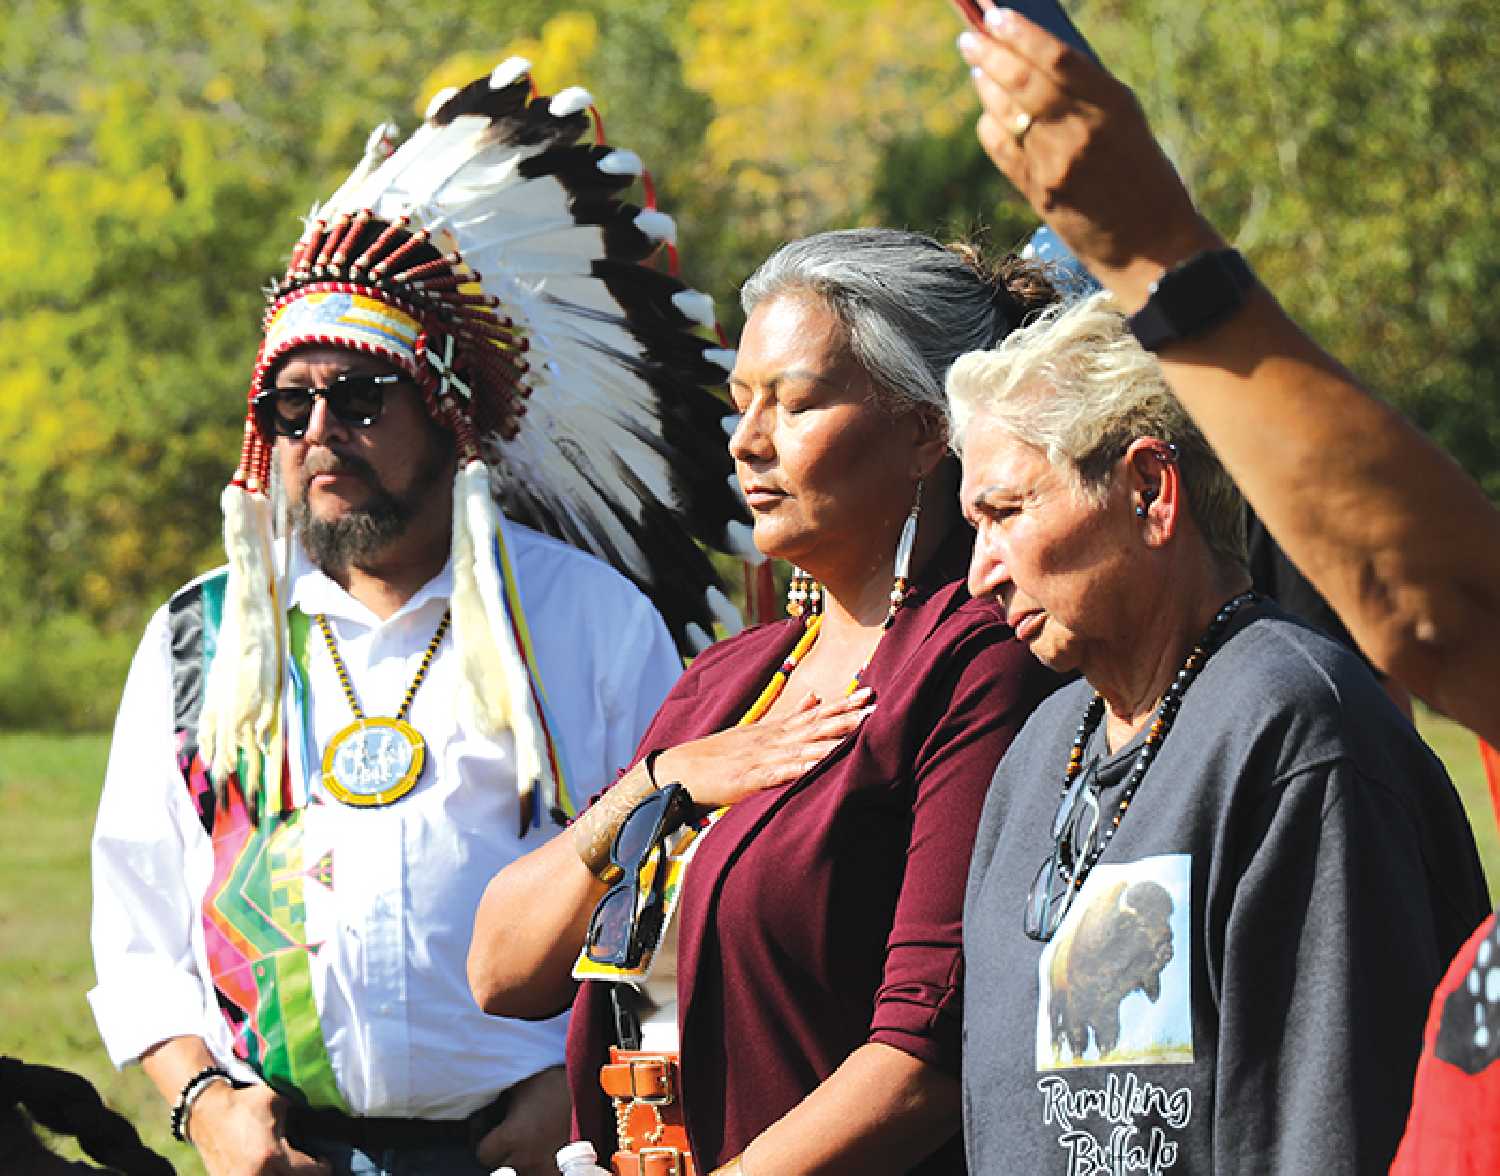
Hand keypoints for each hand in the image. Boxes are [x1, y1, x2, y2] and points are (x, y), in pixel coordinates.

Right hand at [188, 1082, 329, 1175]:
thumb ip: (300, 1114)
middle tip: (309, 1166)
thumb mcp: (278, 1102)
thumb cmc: (244, 1104)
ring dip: (285, 1175)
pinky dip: (268, 1175)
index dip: (322, 1167)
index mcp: (272, 1155)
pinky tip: (271, 1168)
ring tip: (290, 1166)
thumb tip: (320, 1122)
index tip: (324, 1162)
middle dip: (304, 1174)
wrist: (206, 1114)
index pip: (310, 1173)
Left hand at [474, 1065, 570, 1174]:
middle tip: (509, 1142)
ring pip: (520, 1174)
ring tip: (529, 1147)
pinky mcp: (561, 1172)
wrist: (592, 1091)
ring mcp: (545, 1169)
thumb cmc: (556, 1085)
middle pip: (500, 1169)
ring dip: (521, 1164)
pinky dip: (539, 1168)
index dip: (485, 1143)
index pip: (483, 1154)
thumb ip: (499, 1104)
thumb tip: (485, 1110)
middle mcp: (525, 1159)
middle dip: (502, 1155)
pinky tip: (543, 1154)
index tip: (490, 1135)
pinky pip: (541, 1175)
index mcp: (511, 1137)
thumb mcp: (521, 1087)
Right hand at [653, 687, 874, 808]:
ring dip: (833, 737)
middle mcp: (770, 739)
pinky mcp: (750, 778)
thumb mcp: (751, 733)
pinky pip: (781, 772)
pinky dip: (802, 766)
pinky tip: (821, 763)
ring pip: (804, 745)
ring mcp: (761, 757)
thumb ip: (785, 719)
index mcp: (772, 730)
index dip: (841, 704)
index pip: (813, 713)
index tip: (869, 693)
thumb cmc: (715, 757)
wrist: (678, 772)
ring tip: (859, 730)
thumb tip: (814, 698)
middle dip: (846, 715)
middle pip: (814, 724)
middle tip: (874, 704)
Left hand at [957, 7, 1220, 305]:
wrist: (1151, 246)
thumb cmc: (1144, 176)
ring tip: (977, 65)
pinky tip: (988, 112)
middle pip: (1022, 82)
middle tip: (970, 36)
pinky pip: (1001, 148)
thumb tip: (1036, 58)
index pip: (1057, 57)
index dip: (1021, 33)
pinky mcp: (1038, 193)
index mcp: (1113, 106)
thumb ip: (1087, 92)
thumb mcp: (1128, 123)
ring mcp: (1055, 164)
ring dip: (986, 85)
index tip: (997, 14)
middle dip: (990, 53)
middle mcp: (1080, 132)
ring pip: (1005, 113)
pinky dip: (990, 124)